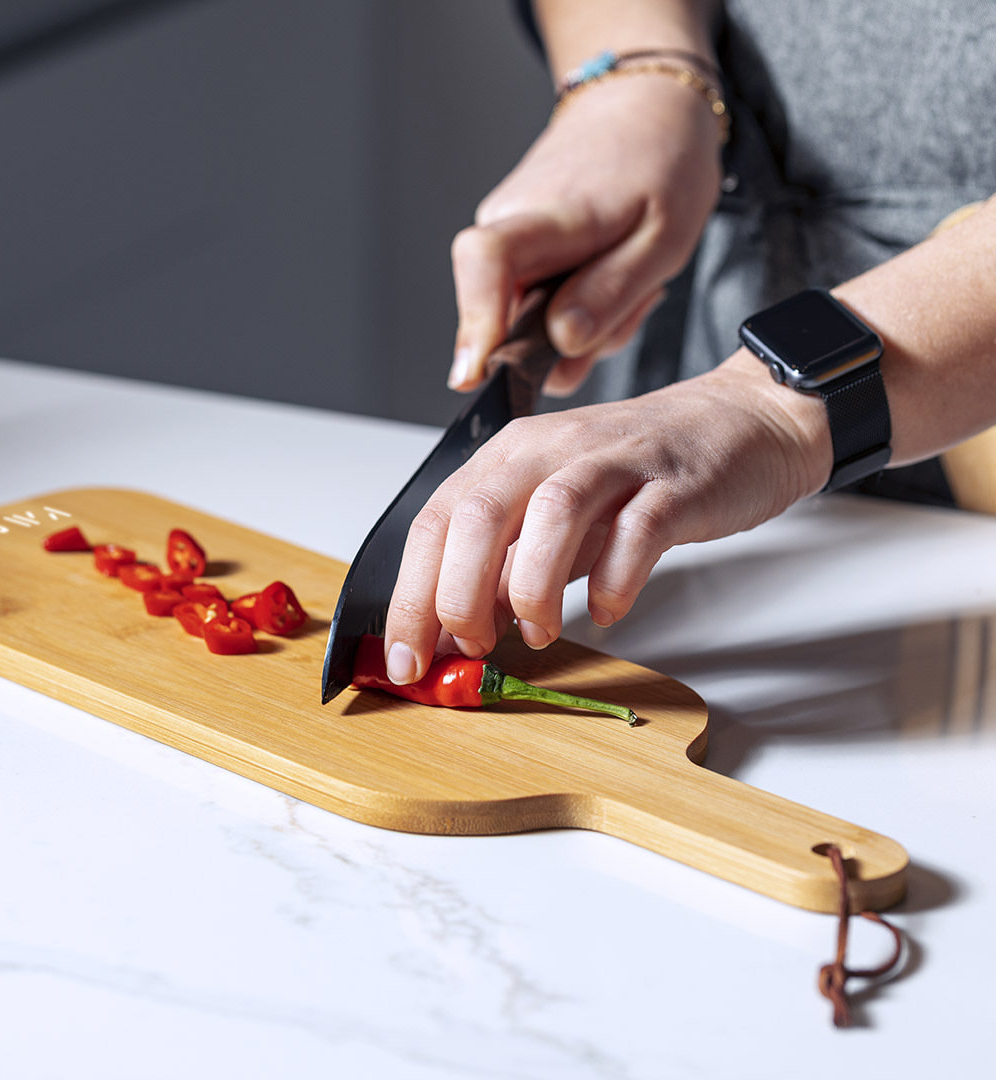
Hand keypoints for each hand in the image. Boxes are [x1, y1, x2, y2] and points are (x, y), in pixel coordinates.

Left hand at [383, 352, 831, 682]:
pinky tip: (608, 610)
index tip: (404, 657)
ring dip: (531, 587)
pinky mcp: (675, 482)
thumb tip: (454, 633)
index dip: (410, 595)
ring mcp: (615, 461)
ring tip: (537, 632)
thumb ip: (508, 568)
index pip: (435, 522)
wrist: (738, 423)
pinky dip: (615, 578)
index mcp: (510, 456)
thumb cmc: (638, 475)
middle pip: (479, 515)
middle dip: (459, 595)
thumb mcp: (556, 520)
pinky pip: (639, 529)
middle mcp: (552, 449)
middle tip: (473, 645)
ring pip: (551, 513)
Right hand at [447, 70, 723, 396]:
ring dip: (582, 325)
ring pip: (527, 322)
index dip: (475, 324)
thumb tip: (561, 340)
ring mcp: (507, 235)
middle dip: (563, 344)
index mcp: (548, 213)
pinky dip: (577, 308)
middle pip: (506, 318)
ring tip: (626, 283)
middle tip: (627, 305)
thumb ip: (611, 294)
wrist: (646, 108)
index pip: (486, 262)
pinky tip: (606, 279)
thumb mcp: (664, 239)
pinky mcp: (515, 248)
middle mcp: (509, 223)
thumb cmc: (661, 162)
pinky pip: (536, 305)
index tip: (475, 374)